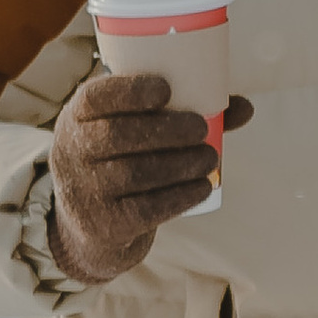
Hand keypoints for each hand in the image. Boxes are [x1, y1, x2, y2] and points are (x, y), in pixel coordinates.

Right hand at [46, 70, 255, 286]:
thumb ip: (185, 115)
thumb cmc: (120, 163)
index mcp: (78, 118)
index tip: (166, 89)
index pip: (94, 98)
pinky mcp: (105, 225)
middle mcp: (72, 152)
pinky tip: (202, 187)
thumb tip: (245, 108)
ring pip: (134, 173)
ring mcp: (85, 191)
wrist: (89, 228)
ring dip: (180, 163)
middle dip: (166, 130)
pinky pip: (145, 209)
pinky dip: (180, 196)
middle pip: (117, 135)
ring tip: (209, 158)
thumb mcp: (132, 133)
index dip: (129, 91)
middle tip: (201, 129)